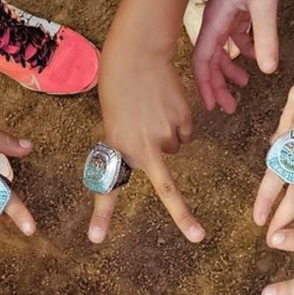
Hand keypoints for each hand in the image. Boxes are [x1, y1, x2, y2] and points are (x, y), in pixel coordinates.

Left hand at [91, 46, 205, 244]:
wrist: (137, 55)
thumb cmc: (121, 87)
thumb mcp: (115, 121)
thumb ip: (132, 145)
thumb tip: (164, 155)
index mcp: (117, 148)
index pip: (107, 186)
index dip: (102, 214)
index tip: (96, 238)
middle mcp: (141, 148)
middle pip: (166, 185)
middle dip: (183, 216)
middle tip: (197, 237)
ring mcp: (164, 136)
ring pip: (175, 148)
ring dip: (169, 134)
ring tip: (154, 110)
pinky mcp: (183, 122)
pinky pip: (186, 132)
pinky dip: (179, 121)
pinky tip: (166, 104)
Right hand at [193, 0, 286, 114]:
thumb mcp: (266, 3)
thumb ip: (265, 37)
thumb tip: (267, 70)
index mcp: (215, 18)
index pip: (204, 59)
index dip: (206, 85)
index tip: (212, 106)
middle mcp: (216, 16)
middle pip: (211, 58)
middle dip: (218, 83)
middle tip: (229, 107)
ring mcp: (227, 9)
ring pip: (223, 47)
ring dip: (231, 67)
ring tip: (245, 85)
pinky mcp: (239, 3)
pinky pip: (236, 32)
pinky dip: (243, 46)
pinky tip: (256, 55)